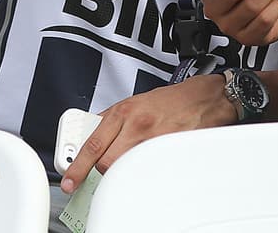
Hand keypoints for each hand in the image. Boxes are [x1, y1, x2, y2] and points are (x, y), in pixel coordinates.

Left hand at [60, 75, 231, 192]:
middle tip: (105, 170)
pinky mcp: (169, 149)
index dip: (76, 167)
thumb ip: (113, 118)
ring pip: (126, 167)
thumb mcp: (138, 100)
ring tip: (131, 161)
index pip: (92, 144)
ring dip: (124, 169)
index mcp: (125, 111)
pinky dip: (144, 170)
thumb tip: (92, 136)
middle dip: (103, 170)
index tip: (69, 181)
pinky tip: (149, 162)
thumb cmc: (176, 98)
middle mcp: (137, 125)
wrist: (209, 97)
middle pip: (107, 162)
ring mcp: (154, 139)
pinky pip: (148, 168)